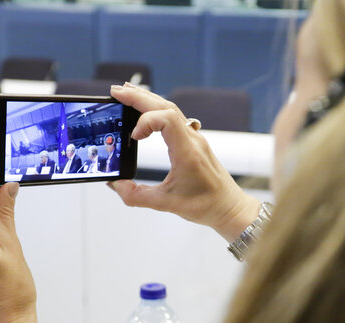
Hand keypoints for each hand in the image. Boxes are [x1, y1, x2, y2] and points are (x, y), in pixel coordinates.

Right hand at [109, 83, 260, 240]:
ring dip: (148, 99)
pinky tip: (146, 111)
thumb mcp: (167, 204)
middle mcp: (192, 140)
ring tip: (126, 93)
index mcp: (188, 152)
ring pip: (171, 109)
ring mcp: (194, 139)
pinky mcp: (193, 142)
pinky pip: (175, 118)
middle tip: (116, 92)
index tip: (134, 137)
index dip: (146, 122)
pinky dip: (157, 109)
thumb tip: (115, 184)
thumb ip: (137, 196)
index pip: (167, 119)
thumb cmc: (206, 205)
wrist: (230, 207)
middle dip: (139, 97)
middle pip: (165, 106)